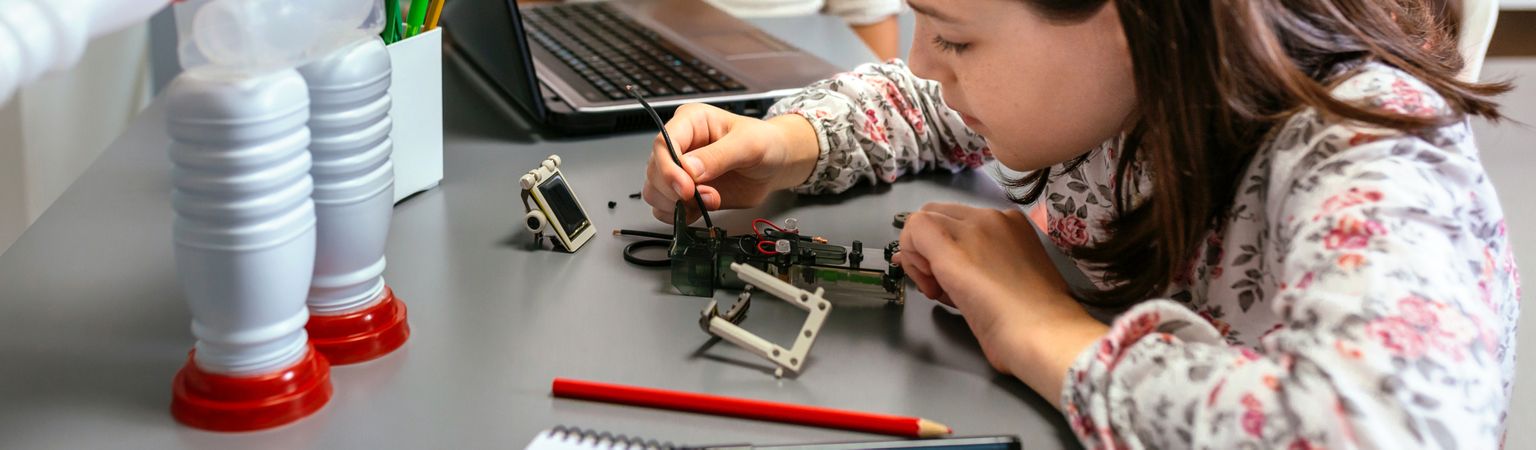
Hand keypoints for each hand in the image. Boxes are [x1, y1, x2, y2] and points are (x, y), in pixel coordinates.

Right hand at [642, 104, 818, 223]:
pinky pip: (666, 209)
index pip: (662, 144)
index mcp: (690, 122)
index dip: (669, 169)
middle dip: (677, 190)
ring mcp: (680, 170)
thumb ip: (719, 156)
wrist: (776, 164)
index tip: (686, 188)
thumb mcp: (749, 144)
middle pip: (654, 170)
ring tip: (711, 200)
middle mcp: (680, 145)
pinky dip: (680, 215)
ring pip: (655, 191)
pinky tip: (703, 209)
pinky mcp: (685, 192)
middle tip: (709, 196)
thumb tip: (689, 169)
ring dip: (678, 204)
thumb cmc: (765, 143)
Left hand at [893, 203, 1106, 408]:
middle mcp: (993, 217)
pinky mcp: (951, 244)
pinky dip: (912, 258)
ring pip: (923, 220)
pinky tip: (931, 287)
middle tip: (935, 285)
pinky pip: (915, 230)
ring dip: (919, 256)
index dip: (943, 249)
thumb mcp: (1009, 282)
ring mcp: (973, 227)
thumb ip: (980, 269)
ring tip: (939, 291)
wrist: (1044, 334)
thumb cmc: (1034, 322)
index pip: (960, 223)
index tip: (943, 280)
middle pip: (938, 214)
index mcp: (1011, 226)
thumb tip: (945, 270)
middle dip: (926, 248)